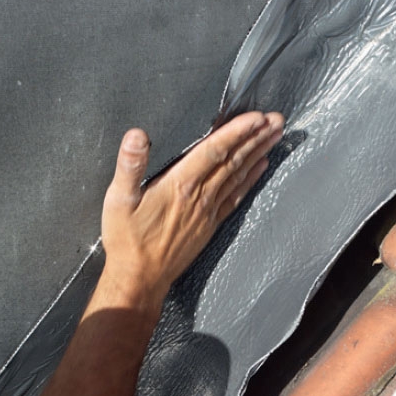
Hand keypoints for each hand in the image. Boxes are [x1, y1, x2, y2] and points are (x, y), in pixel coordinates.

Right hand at [101, 111, 283, 306]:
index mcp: (179, 185)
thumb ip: (130, 165)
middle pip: (233, 160)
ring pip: (238, 176)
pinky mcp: (209, 225)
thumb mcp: (118, 200)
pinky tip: (259, 169)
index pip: (214, 150)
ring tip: (274, 136)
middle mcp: (199, 197)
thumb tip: (136, 136)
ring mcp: (207, 212)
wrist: (140, 277)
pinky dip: (249, 181)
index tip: (256, 117)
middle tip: (277, 119)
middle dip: (256, 137)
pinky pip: (235, 198)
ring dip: (257, 154)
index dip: (236, 131)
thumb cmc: (127, 240)